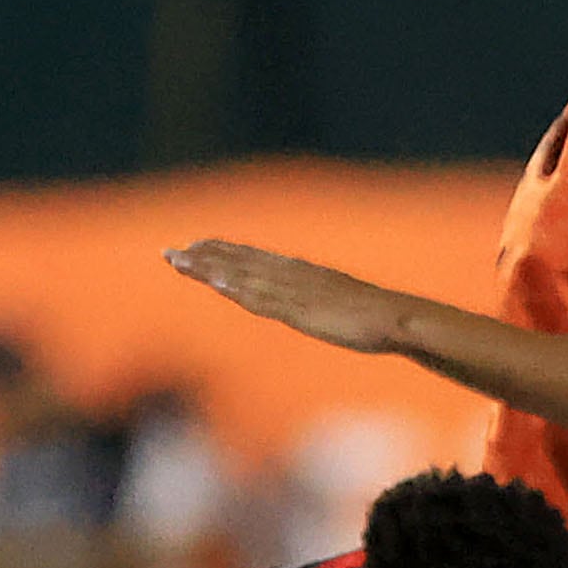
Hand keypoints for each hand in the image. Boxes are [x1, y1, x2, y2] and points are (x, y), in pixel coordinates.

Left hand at [165, 240, 413, 357]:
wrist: (397, 318)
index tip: (195, 249)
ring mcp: (293, 291)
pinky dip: (234, 285)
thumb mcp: (342, 307)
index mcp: (302, 274)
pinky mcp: (297, 308)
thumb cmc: (378, 318)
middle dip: (204, 257)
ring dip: (208, 267)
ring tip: (178, 260)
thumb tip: (315, 308)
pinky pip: (258, 296)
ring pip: (241, 275)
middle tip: (170, 252)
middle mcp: (292, 275)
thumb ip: (322, 304)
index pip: (254, 259)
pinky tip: (214, 280)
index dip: (222, 254)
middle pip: (240, 262)